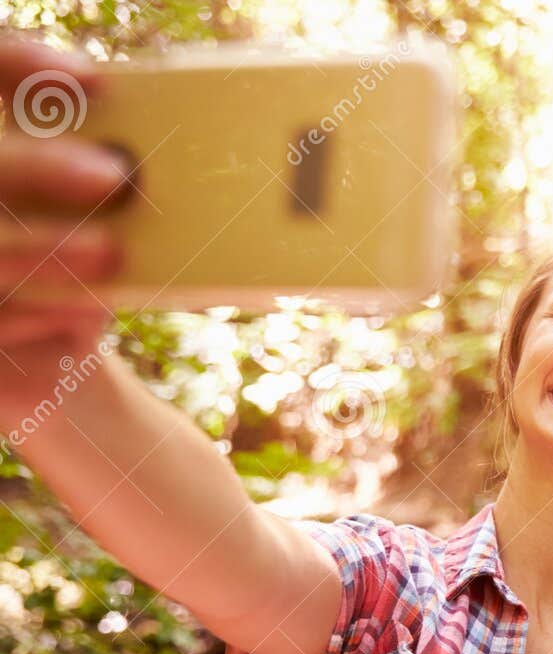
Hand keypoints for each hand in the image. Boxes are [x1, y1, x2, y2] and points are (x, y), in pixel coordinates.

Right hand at [0, 37, 126, 386]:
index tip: (92, 80)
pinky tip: (73, 318)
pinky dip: (27, 314)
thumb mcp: (114, 224)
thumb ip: (130, 189)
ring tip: (109, 252)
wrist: (57, 357)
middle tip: (112, 175)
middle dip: (39, 165)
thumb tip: (201, 172)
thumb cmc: (89, 267)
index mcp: (4, 151)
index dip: (20, 65)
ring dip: (43, 245)